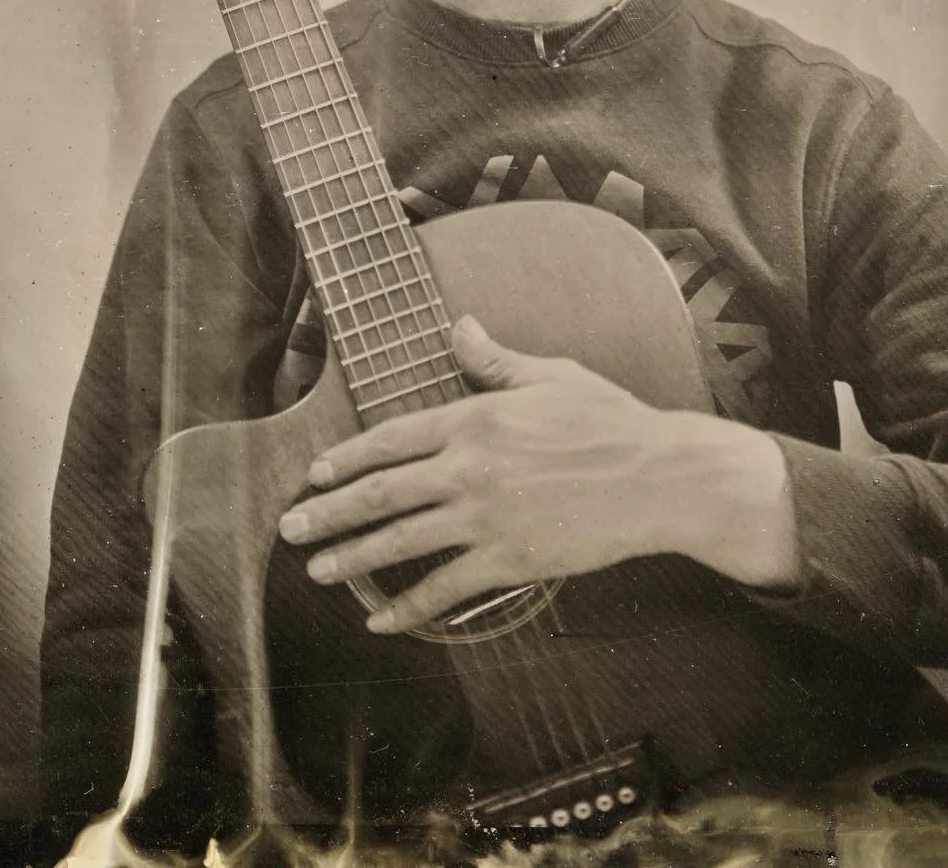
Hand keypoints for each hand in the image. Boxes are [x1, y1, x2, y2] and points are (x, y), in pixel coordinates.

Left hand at [277, 316, 799, 634]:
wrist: (657, 478)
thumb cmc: (608, 420)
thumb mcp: (550, 375)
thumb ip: (494, 360)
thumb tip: (458, 326)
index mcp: (476, 419)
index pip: (392, 439)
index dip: (346, 458)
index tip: (314, 474)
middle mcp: (470, 469)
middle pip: (382, 494)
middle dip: (329, 513)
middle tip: (290, 529)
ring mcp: (487, 518)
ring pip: (402, 542)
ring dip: (353, 560)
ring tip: (318, 571)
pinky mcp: (509, 560)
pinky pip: (446, 589)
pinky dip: (409, 607)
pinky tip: (382, 621)